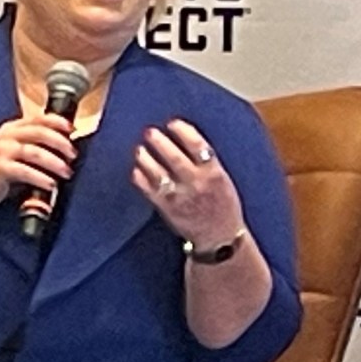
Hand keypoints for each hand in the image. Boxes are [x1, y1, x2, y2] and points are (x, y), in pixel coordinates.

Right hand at [0, 112, 76, 208]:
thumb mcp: (15, 151)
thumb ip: (34, 145)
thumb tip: (65, 148)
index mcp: (12, 128)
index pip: (38, 118)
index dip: (58, 122)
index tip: (72, 130)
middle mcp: (6, 136)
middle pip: (39, 132)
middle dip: (60, 143)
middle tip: (73, 155)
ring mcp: (1, 151)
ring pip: (35, 152)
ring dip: (55, 162)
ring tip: (66, 172)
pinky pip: (25, 171)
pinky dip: (41, 177)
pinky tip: (51, 184)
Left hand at [131, 119, 244, 248]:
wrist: (220, 238)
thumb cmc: (223, 206)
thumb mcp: (224, 181)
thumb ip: (209, 163)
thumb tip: (188, 139)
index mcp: (214, 174)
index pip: (198, 146)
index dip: (183, 132)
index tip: (173, 123)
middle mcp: (197, 184)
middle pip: (174, 157)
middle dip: (160, 142)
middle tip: (149, 131)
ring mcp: (180, 197)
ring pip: (158, 173)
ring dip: (146, 158)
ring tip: (139, 149)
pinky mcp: (167, 210)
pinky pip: (150, 191)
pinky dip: (141, 178)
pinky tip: (136, 169)